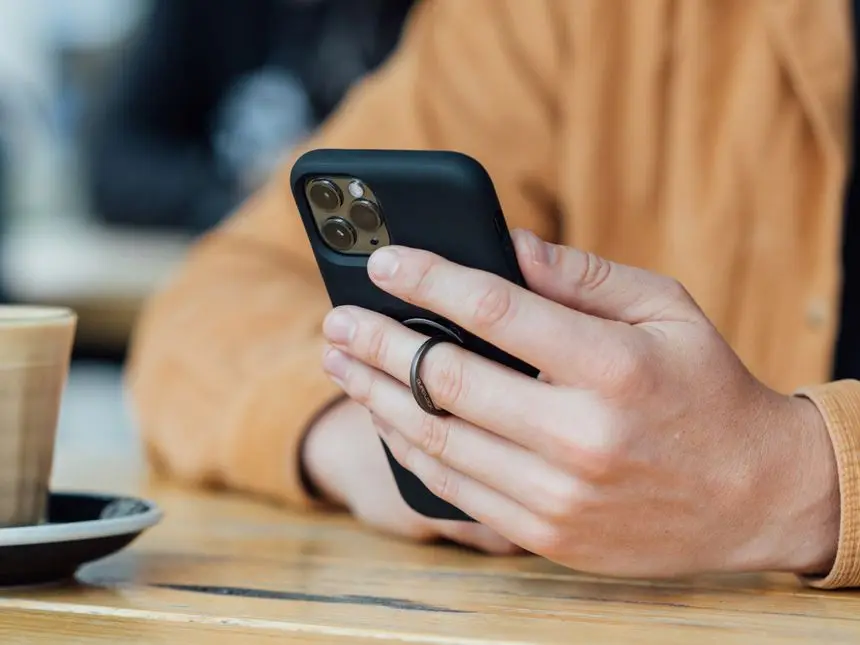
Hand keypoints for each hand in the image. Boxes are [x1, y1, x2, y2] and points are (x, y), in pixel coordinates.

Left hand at [319, 229, 839, 578]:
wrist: (752, 494)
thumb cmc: (705, 386)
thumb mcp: (664, 309)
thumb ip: (580, 275)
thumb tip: (502, 242)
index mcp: (614, 366)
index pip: (496, 309)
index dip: (429, 279)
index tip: (384, 261)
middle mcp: (582, 436)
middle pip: (448, 379)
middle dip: (378, 342)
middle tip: (336, 319)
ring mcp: (560, 495)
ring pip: (437, 439)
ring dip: (376, 395)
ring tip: (340, 364)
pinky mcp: (546, 535)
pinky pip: (454, 488)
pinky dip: (409, 448)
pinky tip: (383, 415)